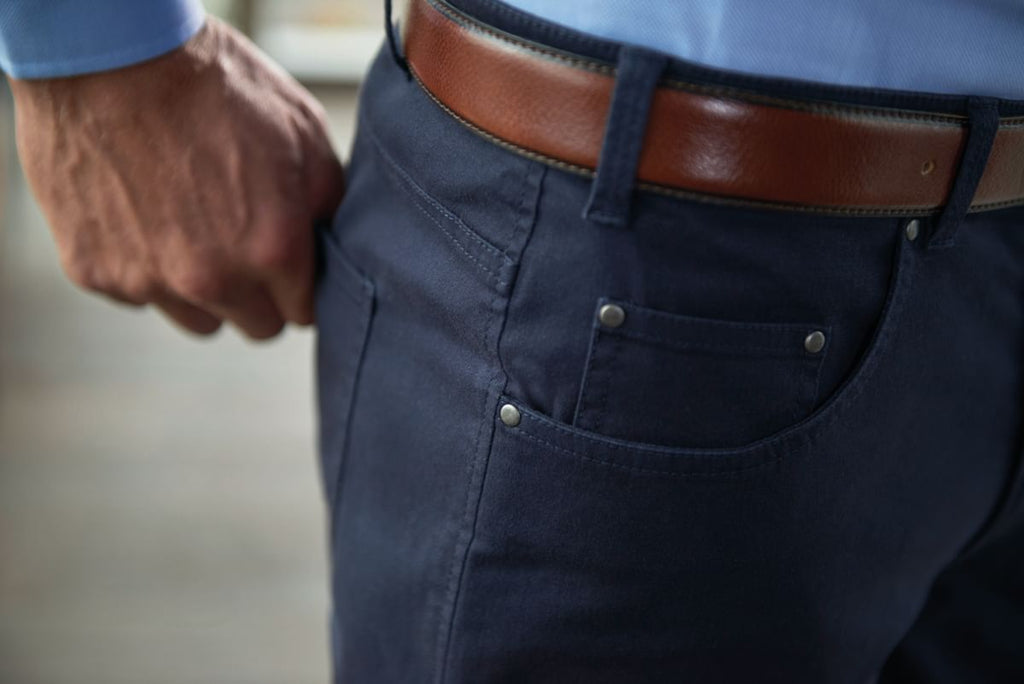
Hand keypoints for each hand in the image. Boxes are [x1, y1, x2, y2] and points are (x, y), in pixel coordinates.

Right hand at [8, 17, 344, 338]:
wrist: (109, 55)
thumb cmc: (215, 86)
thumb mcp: (303, 132)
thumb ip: (327, 204)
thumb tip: (331, 243)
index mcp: (273, 250)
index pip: (305, 313)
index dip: (301, 287)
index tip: (291, 263)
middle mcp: (213, 279)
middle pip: (257, 326)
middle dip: (260, 294)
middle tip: (245, 242)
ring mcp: (149, 280)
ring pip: (199, 320)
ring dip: (204, 290)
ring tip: (194, 226)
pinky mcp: (96, 273)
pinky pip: (140, 295)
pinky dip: (146, 267)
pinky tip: (146, 214)